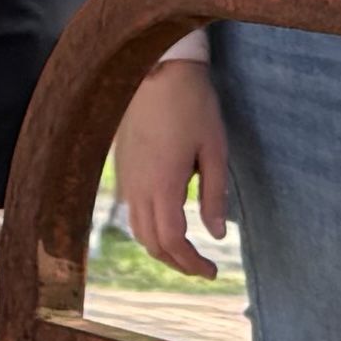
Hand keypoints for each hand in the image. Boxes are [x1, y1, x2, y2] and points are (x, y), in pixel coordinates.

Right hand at [117, 51, 232, 277]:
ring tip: (186, 252)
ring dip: (161, 247)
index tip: (212, 271)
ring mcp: (126, 178)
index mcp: (163, 185)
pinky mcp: (122, 168)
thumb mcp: (215, 150)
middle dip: (177, 262)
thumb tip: (218, 234)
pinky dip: (149, 228)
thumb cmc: (192, 105)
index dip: (192, 263)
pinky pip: (132, 211)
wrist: (157, 68)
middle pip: (152, 243)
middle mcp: (138, 187)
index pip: (172, 242)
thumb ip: (215, 196)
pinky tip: (168, 223)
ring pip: (138, 230)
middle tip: (202, 268)